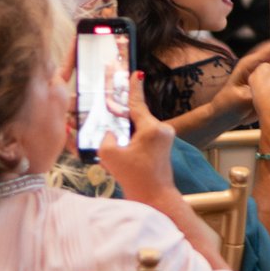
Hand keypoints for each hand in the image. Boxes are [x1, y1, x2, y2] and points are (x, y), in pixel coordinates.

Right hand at [113, 70, 186, 212]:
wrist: (155, 198)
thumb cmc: (135, 178)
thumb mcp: (109, 155)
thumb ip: (105, 137)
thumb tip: (109, 132)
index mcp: (152, 128)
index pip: (138, 103)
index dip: (133, 87)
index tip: (135, 72)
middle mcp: (162, 129)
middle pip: (137, 115)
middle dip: (122, 115)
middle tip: (109, 109)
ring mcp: (164, 138)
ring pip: (140, 126)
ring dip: (126, 129)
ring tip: (113, 137)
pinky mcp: (163, 147)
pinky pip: (144, 136)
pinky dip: (131, 138)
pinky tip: (121, 146)